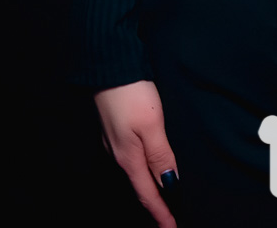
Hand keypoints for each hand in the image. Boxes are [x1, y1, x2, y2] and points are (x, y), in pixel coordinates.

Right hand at [95, 81, 177, 227]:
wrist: (107, 65)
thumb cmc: (131, 93)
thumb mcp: (151, 124)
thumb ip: (160, 155)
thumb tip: (169, 186)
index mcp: (128, 158)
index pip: (148, 194)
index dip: (162, 214)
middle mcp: (118, 155)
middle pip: (140, 188)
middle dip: (156, 205)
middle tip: (169, 219)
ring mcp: (114, 142)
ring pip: (135, 173)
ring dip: (149, 189)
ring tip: (163, 199)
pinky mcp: (115, 129)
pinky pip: (131, 158)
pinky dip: (143, 170)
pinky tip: (149, 166)